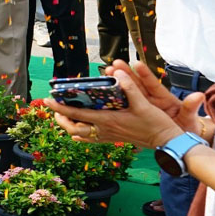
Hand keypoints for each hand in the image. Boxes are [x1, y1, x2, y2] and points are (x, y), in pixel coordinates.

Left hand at [45, 66, 192, 149]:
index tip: (48, 100)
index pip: (77, 114)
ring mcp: (109, 136)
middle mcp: (105, 130)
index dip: (60, 108)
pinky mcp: (115, 139)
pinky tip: (81, 128)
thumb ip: (130, 88)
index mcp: (108, 120)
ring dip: (70, 126)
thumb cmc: (156, 124)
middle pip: (74, 128)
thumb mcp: (144, 104)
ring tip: (63, 116)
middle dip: (61, 118)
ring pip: (81, 135)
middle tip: (54, 108)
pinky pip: (92, 139)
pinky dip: (83, 134)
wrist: (167, 142)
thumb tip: (118, 73)